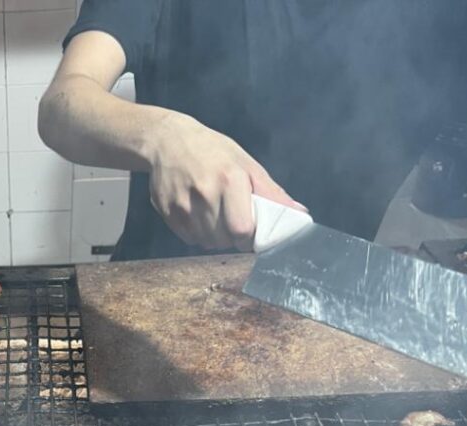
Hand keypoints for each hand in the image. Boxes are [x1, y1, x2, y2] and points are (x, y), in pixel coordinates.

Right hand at [147, 113, 304, 250]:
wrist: (167, 141)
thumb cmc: (212, 150)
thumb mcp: (245, 164)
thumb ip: (271, 192)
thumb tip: (299, 212)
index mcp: (230, 179)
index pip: (242, 229)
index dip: (248, 235)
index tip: (249, 229)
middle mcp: (205, 193)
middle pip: (225, 240)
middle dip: (232, 236)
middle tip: (231, 219)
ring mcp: (183, 204)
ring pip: (207, 242)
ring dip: (215, 237)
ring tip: (213, 214)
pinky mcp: (167, 212)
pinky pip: (189, 239)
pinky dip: (197, 233)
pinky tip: (197, 214)